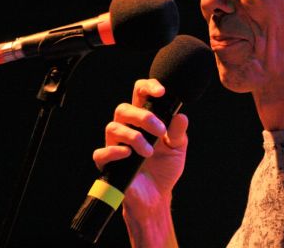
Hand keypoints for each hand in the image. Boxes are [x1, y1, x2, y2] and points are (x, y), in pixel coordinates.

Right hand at [92, 78, 187, 216]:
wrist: (157, 197)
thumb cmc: (165, 169)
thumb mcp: (177, 149)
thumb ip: (179, 133)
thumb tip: (181, 116)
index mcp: (143, 121)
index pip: (139, 95)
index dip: (147, 87)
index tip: (161, 92)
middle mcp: (127, 129)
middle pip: (124, 108)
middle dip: (143, 116)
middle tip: (160, 131)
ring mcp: (116, 145)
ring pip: (113, 127)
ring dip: (134, 137)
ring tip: (149, 151)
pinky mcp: (108, 164)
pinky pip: (102, 153)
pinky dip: (114, 152)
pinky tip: (128, 155)